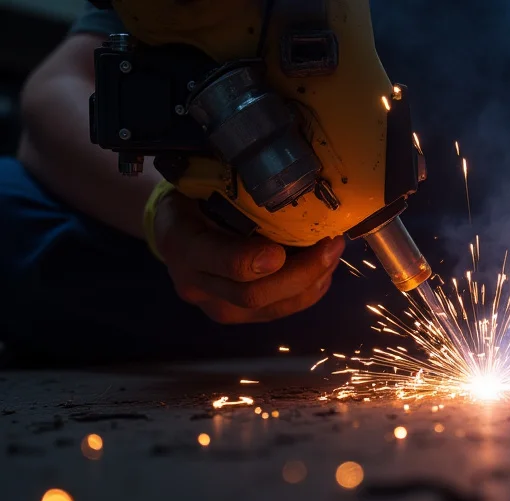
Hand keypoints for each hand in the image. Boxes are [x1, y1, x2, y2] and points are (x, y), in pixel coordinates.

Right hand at [152, 190, 345, 323]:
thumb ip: (231, 188)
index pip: (221, 261)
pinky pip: (279, 311)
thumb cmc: (192, 198)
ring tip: (335, 253)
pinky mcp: (238, 316)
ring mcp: (216, 306)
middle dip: (302, 273)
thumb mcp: (199, 184)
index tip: (282, 251)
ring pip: (272, 307)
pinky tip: (325, 271)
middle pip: (253, 294)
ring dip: (312, 282)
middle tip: (332, 244)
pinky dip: (308, 292)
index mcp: (183, 244)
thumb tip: (280, 172)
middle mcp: (196, 283)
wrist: (170, 231)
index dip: (253, 261)